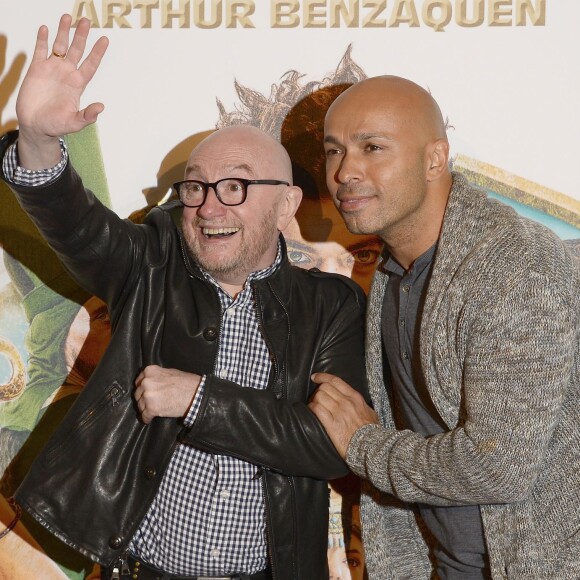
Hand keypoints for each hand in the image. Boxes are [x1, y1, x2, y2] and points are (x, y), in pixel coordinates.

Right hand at [16, 14, 108, 168]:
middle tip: (86, 21)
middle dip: (81, 36)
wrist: (35, 125)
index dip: (97, 52)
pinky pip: (40, 50)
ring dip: (63, 32)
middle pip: (76, 50)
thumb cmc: (56, 125)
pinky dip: (42, 39)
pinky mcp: (36, 69)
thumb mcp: (74, 122)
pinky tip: (45, 28)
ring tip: (67, 17)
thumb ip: (88, 115)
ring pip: (59, 46)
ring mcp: (52, 70)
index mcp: (78, 84)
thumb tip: (101, 107)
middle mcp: (66, 74)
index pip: (90, 65)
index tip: (105, 40)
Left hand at [134, 365, 201, 424]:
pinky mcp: (151, 408)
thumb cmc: (186, 383)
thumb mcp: (170, 372)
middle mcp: (146, 382)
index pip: (139, 381)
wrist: (195, 394)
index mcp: (150, 371)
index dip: (142, 388)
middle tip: (150, 403)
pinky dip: (147, 418)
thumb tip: (152, 381)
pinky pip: (144, 416)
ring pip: (140, 405)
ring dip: (145, 409)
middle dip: (143, 399)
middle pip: (138, 394)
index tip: (145, 393)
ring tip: (152, 411)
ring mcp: (148, 395)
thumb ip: (157, 376)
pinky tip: (150, 419)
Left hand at [309, 372, 378, 458]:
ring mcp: (338, 412)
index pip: (336, 381)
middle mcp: (346, 402)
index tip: (315, 377)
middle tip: (316, 398)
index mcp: (355, 397)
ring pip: (319, 397)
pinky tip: (312, 412)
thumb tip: (358, 404)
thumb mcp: (371, 413)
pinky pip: (317, 409)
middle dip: (318, 391)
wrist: (371, 446)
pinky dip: (312, 409)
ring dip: (314, 400)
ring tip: (314, 406)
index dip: (323, 377)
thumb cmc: (372, 431)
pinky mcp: (331, 424)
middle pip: (325, 388)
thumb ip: (362, 405)